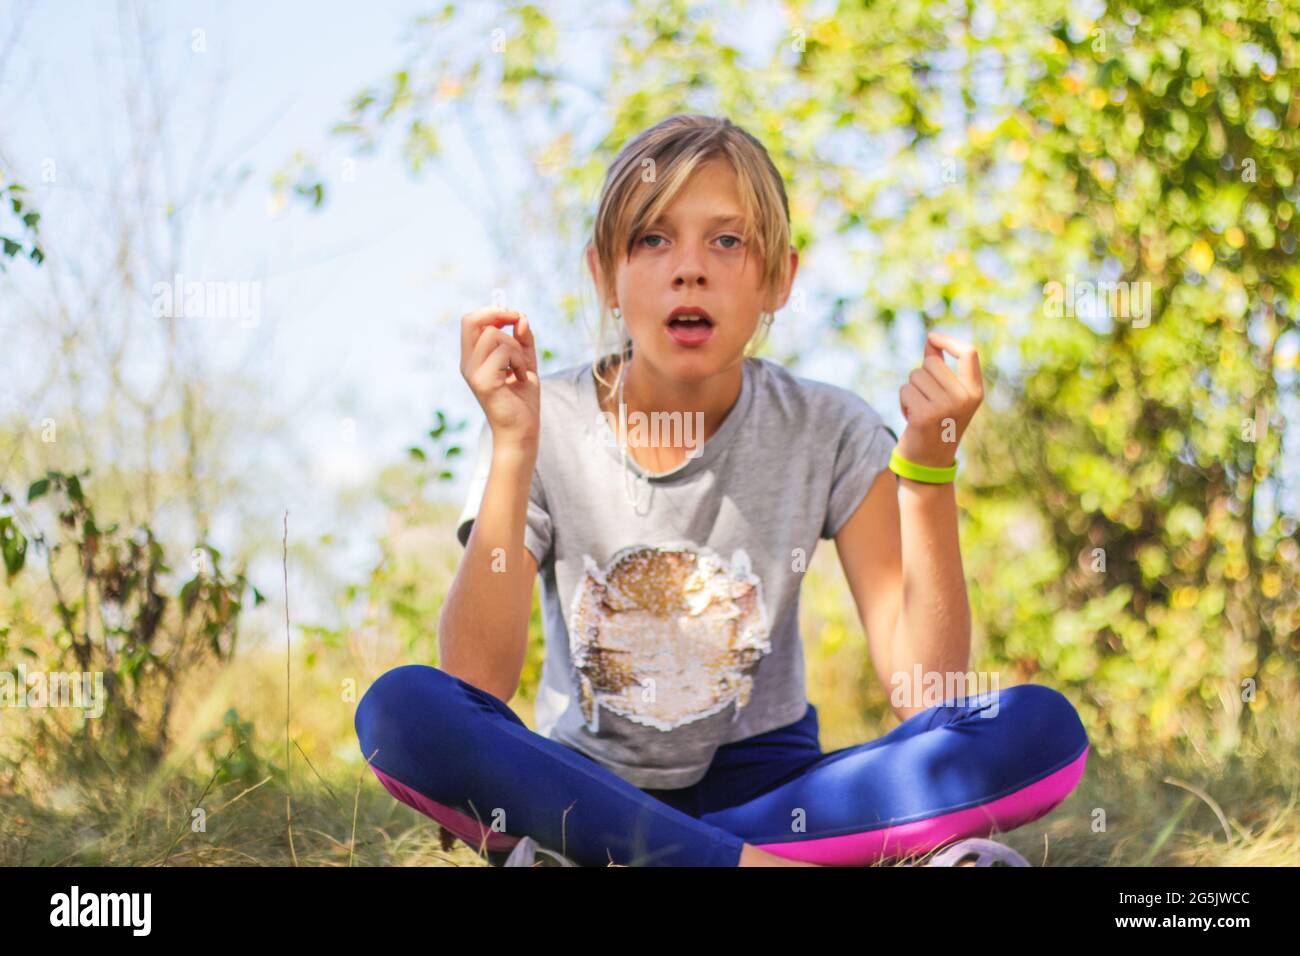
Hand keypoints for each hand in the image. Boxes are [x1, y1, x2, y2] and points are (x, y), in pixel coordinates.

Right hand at [460, 308, 539, 448]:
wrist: (522, 430)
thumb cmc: (522, 399)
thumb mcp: (525, 362)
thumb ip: (523, 340)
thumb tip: (521, 318)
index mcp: (473, 358)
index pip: (470, 322)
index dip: (490, 312)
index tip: (513, 316)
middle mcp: (467, 364)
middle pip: (473, 321)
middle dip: (500, 315)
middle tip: (519, 323)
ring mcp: (473, 373)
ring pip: (494, 335)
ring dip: (516, 347)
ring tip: (522, 369)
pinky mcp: (483, 382)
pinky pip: (504, 352)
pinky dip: (519, 361)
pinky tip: (521, 378)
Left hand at [896, 331, 983, 467]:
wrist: (930, 461)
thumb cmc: (937, 423)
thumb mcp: (946, 394)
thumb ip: (940, 367)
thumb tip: (931, 339)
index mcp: (975, 391)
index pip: (969, 353)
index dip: (948, 341)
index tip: (931, 337)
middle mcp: (964, 398)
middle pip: (931, 363)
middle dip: (921, 377)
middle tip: (926, 399)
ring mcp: (945, 407)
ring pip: (915, 376)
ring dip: (911, 391)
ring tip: (920, 409)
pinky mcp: (924, 415)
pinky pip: (905, 390)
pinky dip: (903, 402)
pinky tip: (912, 418)